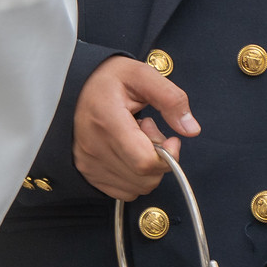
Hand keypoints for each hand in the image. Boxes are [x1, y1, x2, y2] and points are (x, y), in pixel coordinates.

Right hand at [72, 55, 199, 199]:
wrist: (75, 85)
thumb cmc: (109, 79)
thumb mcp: (142, 75)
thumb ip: (171, 99)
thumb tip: (191, 129)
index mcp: (107, 120)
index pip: (144, 161)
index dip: (168, 156)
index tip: (172, 139)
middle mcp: (93, 146)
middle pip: (145, 178)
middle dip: (159, 158)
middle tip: (149, 130)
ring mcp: (88, 162)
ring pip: (138, 186)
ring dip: (146, 166)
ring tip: (136, 138)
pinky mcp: (87, 172)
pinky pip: (125, 190)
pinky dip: (135, 176)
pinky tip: (127, 151)